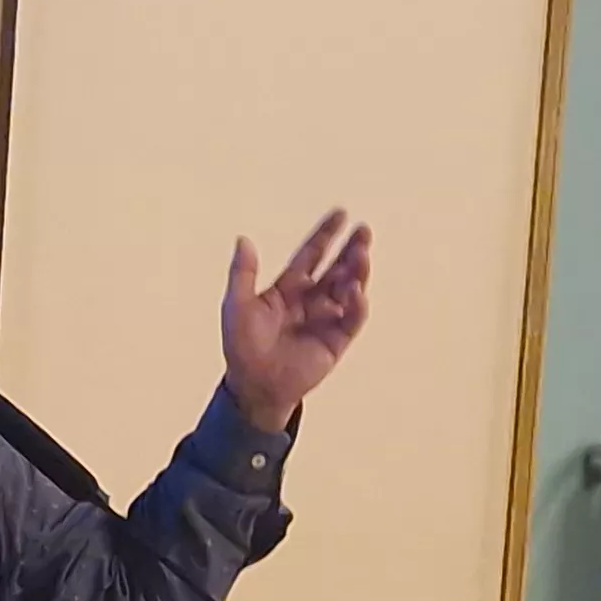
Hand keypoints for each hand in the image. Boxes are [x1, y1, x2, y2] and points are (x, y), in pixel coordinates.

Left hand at [219, 209, 372, 431]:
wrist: (254, 385)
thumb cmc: (242, 347)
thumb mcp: (237, 305)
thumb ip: (243, 273)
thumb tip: (243, 239)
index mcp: (289, 288)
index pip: (312, 254)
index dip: (326, 235)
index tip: (341, 214)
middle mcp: (311, 300)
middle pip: (337, 267)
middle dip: (351, 249)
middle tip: (364, 231)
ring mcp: (326, 318)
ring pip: (349, 289)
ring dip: (356, 271)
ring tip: (361, 254)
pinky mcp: (336, 340)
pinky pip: (352, 319)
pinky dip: (357, 304)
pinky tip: (355, 291)